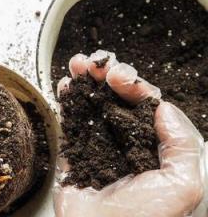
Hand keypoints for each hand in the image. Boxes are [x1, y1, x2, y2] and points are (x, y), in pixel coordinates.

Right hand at [55, 50, 205, 216]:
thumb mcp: (181, 184)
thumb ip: (182, 144)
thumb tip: (165, 108)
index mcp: (152, 144)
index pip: (145, 102)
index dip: (134, 83)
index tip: (121, 78)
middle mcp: (125, 139)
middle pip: (117, 95)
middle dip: (107, 73)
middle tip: (97, 66)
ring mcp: (98, 142)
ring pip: (93, 101)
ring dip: (86, 79)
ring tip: (79, 64)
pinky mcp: (74, 149)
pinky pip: (70, 118)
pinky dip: (67, 98)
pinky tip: (67, 84)